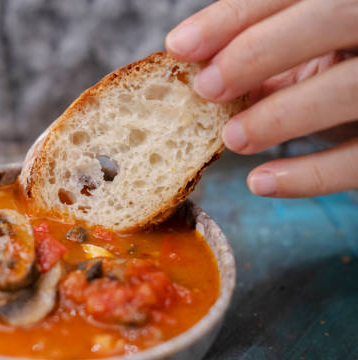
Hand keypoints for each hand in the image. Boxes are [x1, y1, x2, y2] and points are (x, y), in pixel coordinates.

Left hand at [165, 0, 357, 197]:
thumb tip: (196, 69)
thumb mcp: (300, 55)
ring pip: (348, 88)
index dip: (231, 17)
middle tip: (206, 88)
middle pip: (329, 17)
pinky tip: (261, 182)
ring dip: (280, 115)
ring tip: (232, 138)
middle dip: (257, 52)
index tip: (179, 46)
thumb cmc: (331, 73)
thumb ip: (259, 55)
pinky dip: (310, 175)